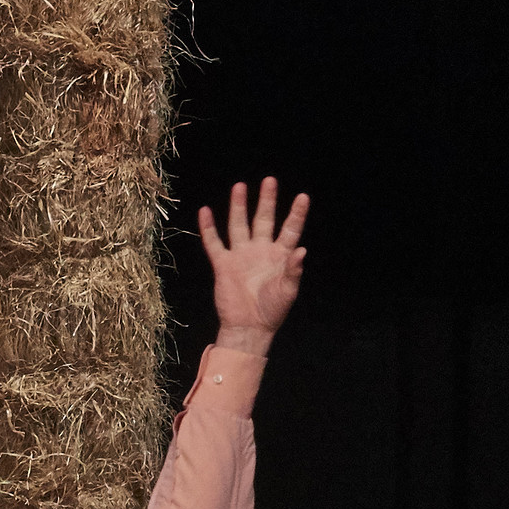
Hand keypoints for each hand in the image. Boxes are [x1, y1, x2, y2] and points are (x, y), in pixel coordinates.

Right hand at [197, 176, 308, 355]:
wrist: (247, 328)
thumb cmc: (271, 312)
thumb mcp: (287, 292)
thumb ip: (293, 271)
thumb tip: (302, 251)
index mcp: (279, 256)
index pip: (290, 230)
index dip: (296, 214)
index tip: (303, 196)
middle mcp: (260, 251)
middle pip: (264, 220)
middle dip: (266, 201)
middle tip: (269, 180)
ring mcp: (241, 256)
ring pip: (239, 225)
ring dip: (239, 206)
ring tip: (240, 186)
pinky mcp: (223, 265)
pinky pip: (214, 243)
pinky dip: (208, 228)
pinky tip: (205, 211)